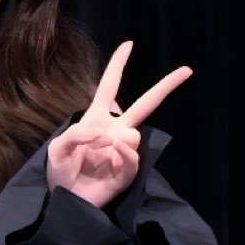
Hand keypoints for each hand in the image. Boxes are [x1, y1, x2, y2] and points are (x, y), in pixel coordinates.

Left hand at [46, 40, 191, 206]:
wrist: (67, 199)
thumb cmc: (61, 171)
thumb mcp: (58, 148)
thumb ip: (76, 134)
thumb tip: (108, 134)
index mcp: (96, 117)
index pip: (110, 86)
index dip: (117, 65)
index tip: (128, 45)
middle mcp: (115, 129)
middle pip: (145, 104)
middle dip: (165, 86)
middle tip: (186, 70)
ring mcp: (124, 150)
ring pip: (135, 134)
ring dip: (115, 140)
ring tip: (100, 151)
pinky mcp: (129, 170)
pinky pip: (132, 156)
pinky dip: (120, 156)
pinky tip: (110, 159)